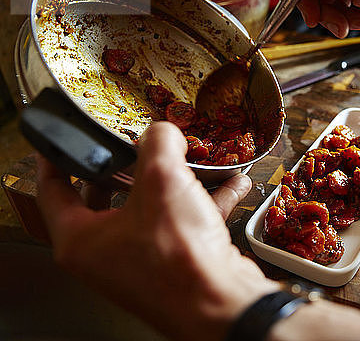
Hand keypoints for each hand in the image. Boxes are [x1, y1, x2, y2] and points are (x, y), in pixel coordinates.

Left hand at [36, 122, 278, 340]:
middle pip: (104, 197)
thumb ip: (158, 142)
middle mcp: (106, 253)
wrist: (222, 303)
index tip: (62, 140)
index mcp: (81, 239)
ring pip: (149, 208)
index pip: (52, 189)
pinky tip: (230, 184)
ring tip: (190, 159)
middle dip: (124, 166)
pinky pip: (184, 221)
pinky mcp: (174, 261)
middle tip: (130, 145)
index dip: (55, 157)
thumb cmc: (178, 259)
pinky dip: (204, 200)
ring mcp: (140, 259)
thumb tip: (162, 133)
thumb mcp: (163, 179)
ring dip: (173, 182)